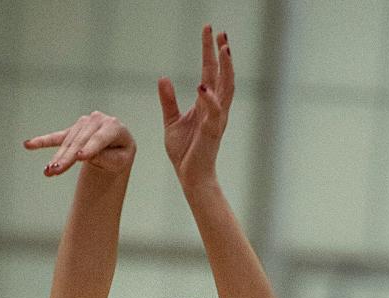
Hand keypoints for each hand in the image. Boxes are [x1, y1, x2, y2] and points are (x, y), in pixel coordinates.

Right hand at [23, 112, 134, 178]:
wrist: (116, 147)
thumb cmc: (119, 155)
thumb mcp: (120, 160)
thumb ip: (107, 157)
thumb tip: (85, 155)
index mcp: (113, 127)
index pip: (99, 139)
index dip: (90, 148)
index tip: (80, 158)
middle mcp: (97, 120)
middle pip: (80, 142)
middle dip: (67, 157)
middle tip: (56, 171)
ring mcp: (83, 124)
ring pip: (68, 143)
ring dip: (57, 157)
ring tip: (48, 172)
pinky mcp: (72, 131)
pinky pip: (56, 137)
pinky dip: (42, 141)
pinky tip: (28, 144)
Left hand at [159, 26, 233, 187]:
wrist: (190, 176)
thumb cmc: (184, 152)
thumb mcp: (171, 122)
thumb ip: (169, 100)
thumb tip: (163, 78)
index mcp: (206, 103)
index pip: (209, 72)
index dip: (209, 51)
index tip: (209, 30)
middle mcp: (215, 107)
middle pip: (221, 74)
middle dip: (222, 53)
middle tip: (221, 32)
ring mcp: (216, 118)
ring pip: (225, 88)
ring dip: (226, 68)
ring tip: (223, 48)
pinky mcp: (212, 131)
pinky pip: (214, 112)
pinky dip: (210, 99)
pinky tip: (202, 87)